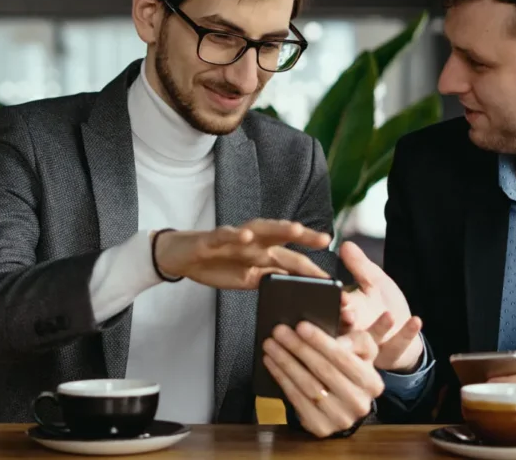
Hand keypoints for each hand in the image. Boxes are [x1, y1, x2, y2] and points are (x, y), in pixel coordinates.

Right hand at [153, 219, 329, 289]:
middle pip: (282, 236)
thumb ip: (270, 278)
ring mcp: (234, 239)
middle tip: (324, 238)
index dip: (311, 268)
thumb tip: (295, 288)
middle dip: (303, 237)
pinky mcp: (213, 239)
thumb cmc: (217, 265)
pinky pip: (226, 235)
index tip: (332, 278)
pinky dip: (236, 235)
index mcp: (263, 253)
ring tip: (295, 229)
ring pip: (259, 229)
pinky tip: (246, 237)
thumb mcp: (247, 278)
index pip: (292, 259)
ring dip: (277, 229)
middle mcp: (253, 242)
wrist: (182, 258)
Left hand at [261, 314, 390, 437]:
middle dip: (298, 348)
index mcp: (372, 383)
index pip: (343, 357)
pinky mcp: (321, 428)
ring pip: (307, 385)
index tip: (300, 326)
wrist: (344, 402)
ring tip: (271, 345)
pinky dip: (282, 379)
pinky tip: (271, 363)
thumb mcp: (362, 351)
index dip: (320, 341)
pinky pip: (297, 400)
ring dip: (285, 362)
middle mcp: (359, 404)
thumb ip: (356, 340)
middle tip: (279, 331)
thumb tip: (338, 341)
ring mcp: (340, 419)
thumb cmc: (350, 369)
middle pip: (323, 370)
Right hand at [337, 241, 422, 371]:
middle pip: (345, 330)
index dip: (334, 305)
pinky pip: (398, 346)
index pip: (335, 309)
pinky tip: (417, 320)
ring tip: (388, 316)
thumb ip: (359, 266)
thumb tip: (345, 244)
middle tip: (350, 314)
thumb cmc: (384, 305)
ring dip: (378, 329)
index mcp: (347, 312)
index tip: (337, 297)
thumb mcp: (374, 281)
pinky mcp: (391, 355)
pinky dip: (407, 333)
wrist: (403, 332)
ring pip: (369, 342)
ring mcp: (373, 346)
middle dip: (346, 323)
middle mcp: (355, 332)